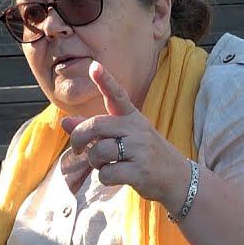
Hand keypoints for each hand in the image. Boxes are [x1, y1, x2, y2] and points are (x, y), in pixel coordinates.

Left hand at [60, 61, 189, 204]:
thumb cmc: (144, 155)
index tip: (94, 66)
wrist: (178, 178)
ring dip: (94, 162)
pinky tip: (117, 176)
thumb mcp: (123, 137)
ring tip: (106, 164)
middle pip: (95, 126)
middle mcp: (137, 129)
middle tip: (78, 149)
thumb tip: (65, 122)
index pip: (117, 95)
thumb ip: (95, 130)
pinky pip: (106, 173)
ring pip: (98, 152)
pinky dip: (104, 178)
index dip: (105, 81)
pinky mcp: (140, 171)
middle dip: (78, 138)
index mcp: (132, 117)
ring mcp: (140, 150)